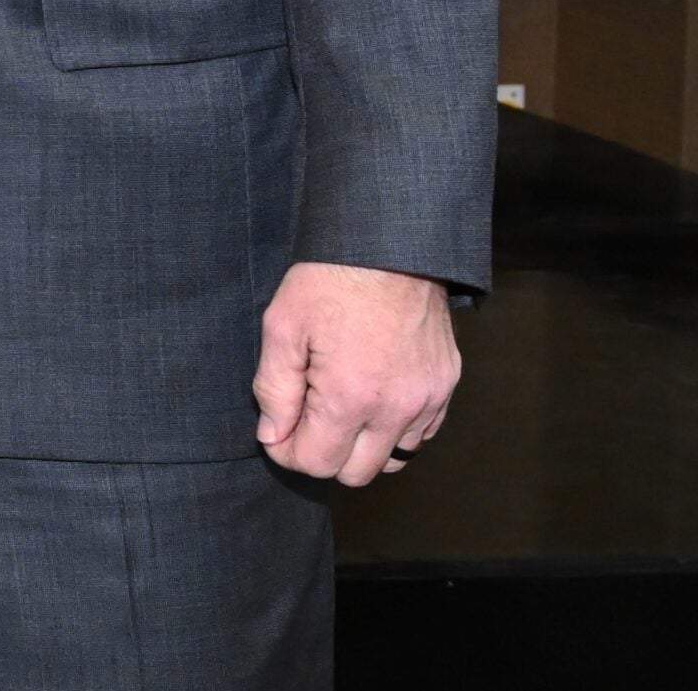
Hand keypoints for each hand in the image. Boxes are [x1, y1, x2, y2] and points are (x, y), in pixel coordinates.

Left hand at [254, 260, 459, 485]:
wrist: (390, 245)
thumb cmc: (331, 279)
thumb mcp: (283, 325)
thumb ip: (274, 388)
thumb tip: (272, 436)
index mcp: (350, 397)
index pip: (316, 462)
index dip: (287, 451)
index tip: (277, 431)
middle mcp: (395, 409)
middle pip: (355, 473)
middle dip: (323, 454)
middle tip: (304, 420)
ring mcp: (427, 401)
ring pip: (392, 460)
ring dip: (361, 446)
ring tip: (339, 408)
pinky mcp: (445, 387)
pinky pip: (421, 435)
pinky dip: (394, 430)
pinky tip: (373, 399)